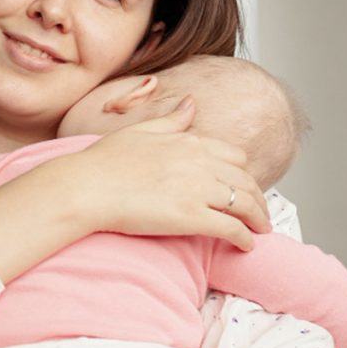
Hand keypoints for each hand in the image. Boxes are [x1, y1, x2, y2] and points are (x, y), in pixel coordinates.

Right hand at [76, 97, 270, 250]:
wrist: (86, 187)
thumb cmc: (103, 161)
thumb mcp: (139, 131)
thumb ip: (170, 119)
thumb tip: (191, 102)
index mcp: (188, 142)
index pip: (234, 156)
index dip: (242, 173)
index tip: (242, 185)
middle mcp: (200, 163)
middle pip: (245, 181)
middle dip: (257, 198)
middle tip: (258, 212)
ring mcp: (198, 190)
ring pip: (245, 204)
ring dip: (258, 219)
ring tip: (260, 230)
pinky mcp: (192, 217)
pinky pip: (232, 228)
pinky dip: (245, 238)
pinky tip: (247, 245)